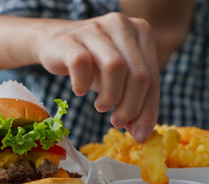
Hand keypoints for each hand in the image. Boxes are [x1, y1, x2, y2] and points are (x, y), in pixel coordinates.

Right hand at [35, 12, 159, 143]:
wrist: (55, 43)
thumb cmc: (93, 63)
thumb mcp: (119, 79)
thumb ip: (134, 100)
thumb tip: (141, 134)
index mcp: (141, 32)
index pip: (152, 77)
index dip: (148, 110)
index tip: (139, 133)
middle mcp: (121, 25)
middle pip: (138, 74)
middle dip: (131, 106)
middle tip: (118, 122)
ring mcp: (95, 29)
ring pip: (115, 67)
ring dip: (110, 96)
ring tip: (101, 106)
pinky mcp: (70, 39)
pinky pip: (81, 64)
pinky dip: (82, 84)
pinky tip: (80, 91)